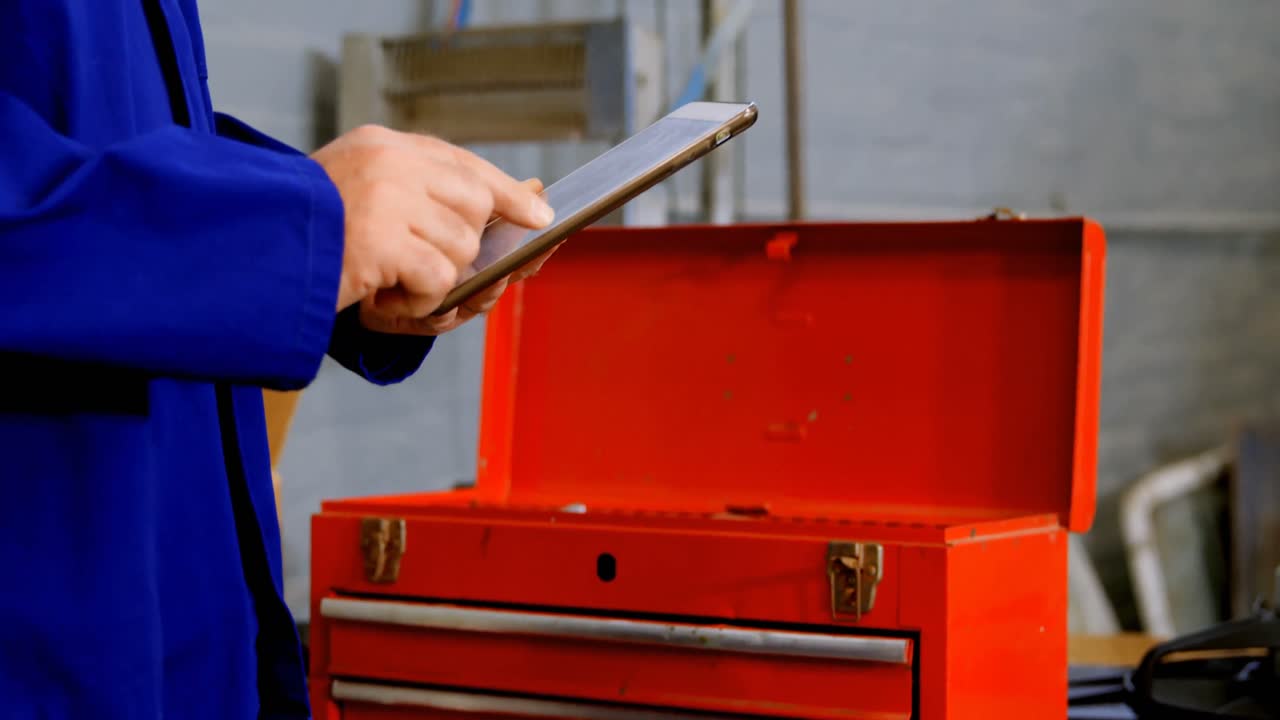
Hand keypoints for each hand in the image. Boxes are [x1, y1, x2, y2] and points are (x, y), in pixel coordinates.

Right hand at [310, 124, 554, 314]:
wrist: (241, 252)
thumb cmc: (304, 237)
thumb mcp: (362, 198)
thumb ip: (423, 196)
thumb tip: (517, 205)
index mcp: (383, 145)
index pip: (463, 163)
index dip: (504, 192)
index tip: (539, 215)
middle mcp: (388, 162)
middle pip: (472, 207)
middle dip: (461, 246)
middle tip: (423, 267)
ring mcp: (385, 198)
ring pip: (460, 247)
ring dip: (432, 279)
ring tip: (387, 280)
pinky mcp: (380, 240)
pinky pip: (437, 278)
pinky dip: (417, 300)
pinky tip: (380, 295)